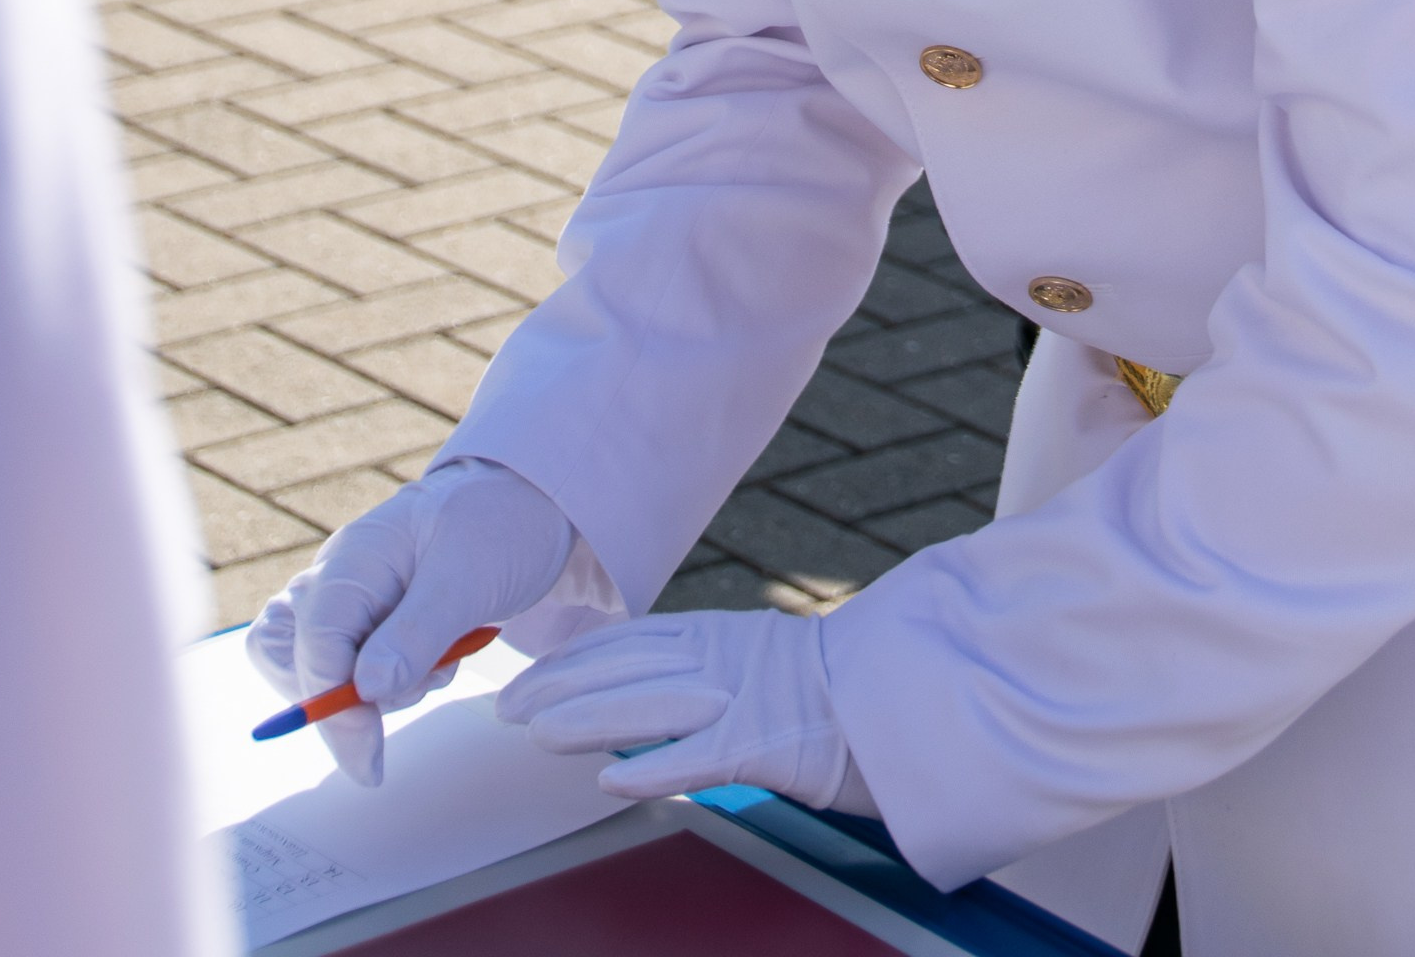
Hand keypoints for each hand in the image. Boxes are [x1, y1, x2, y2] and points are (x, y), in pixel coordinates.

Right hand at [246, 460, 574, 785]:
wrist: (527, 505)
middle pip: (290, 658)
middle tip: (412, 689)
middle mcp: (338, 579)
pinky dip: (392, 683)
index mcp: (354, 558)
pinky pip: (356, 671)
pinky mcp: (370, 623)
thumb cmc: (498, 526)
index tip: (369, 758)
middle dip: (342, 699)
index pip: (315, 642)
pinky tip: (440, 657)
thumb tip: (365, 692)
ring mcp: (351, 602)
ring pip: (323, 672)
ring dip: (378, 691)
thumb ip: (416, 634)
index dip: (332, 706)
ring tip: (443, 659)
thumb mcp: (468, 579)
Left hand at [497, 607, 858, 814]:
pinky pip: (702, 757)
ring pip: (649, 705)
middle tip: (505, 704)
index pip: (631, 642)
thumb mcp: (765, 665)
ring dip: (586, 720)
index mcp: (725, 636)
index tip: (528, 675)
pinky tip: (612, 779)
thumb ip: (712, 669)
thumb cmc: (840, 694)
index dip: (574, 659)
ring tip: (535, 732)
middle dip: (560, 686)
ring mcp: (746, 700)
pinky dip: (655, 766)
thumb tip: (653, 687)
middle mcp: (726, 659)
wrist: (909, 694)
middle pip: (626, 669)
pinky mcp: (769, 745)